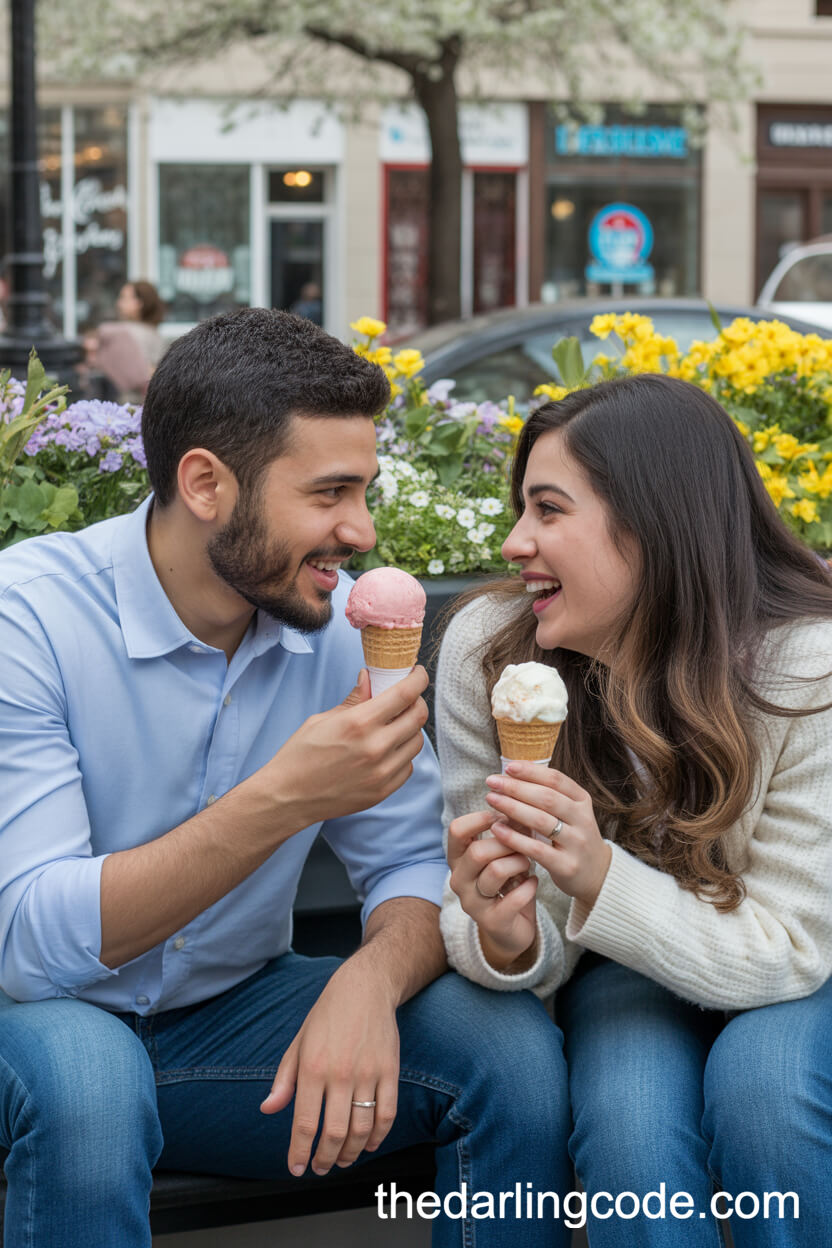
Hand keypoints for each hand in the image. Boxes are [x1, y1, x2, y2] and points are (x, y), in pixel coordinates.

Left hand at [260, 960, 399, 1175]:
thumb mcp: (298, 1043)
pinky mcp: (390, 1071)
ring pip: (361, 1129)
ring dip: (351, 1153)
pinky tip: (368, 1144)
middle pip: (334, 1133)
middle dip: (325, 1159)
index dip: (299, 1153)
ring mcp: (368, 1073)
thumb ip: (284, 1080)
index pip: (304, 1123)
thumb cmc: (327, 1015)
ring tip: (343, 1160)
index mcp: (312, 1067)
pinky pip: (387, 1114)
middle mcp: (340, 1073)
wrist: (365, 988)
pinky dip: (378, 1136)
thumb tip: (268, 1108)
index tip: (297, 1168)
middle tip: (320, 1167)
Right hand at [263, 666, 428, 830]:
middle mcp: (376, 747)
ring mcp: (382, 771)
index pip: (405, 693)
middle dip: (418, 700)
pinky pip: (407, 766)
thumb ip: (354, 699)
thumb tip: (369, 678)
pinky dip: (402, 753)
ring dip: (411, 728)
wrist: (288, 796)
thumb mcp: (323, 719)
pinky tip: (387, 749)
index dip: (418, 678)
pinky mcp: (383, 790)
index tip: (418, 673)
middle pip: (418, 716)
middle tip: (409, 697)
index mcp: (359, 723)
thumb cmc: (300, 755)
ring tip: (395, 724)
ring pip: (417, 742)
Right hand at [447, 809, 538, 970]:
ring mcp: (473, 902)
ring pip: (496, 871)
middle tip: (524, 843)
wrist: (513, 928)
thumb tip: (518, 802)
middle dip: (507, 843)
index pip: (457, 830)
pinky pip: (513, 898)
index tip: (503, 815)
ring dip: (519, 863)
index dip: (481, 818)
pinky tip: (534, 883)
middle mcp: (459, 880)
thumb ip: (507, 832)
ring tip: (529, 863)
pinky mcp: (491, 922)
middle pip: (478, 851)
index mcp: (458, 858)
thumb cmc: (508, 882)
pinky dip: (529, 887)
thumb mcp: (503, 854)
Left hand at [484, 763, 610, 907]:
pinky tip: (497, 829)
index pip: (556, 779)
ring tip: (491, 799)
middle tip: (492, 782)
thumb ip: (548, 794)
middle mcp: (582, 819)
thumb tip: (513, 774)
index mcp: (582, 801)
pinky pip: (537, 849)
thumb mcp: (570, 812)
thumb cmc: (573, 837)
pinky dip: (515, 838)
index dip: (531, 771)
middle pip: (547, 797)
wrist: (597, 875)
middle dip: (516, 787)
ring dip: (512, 807)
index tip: (508, 767)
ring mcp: (576, 843)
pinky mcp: (567, 866)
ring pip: (541, 821)